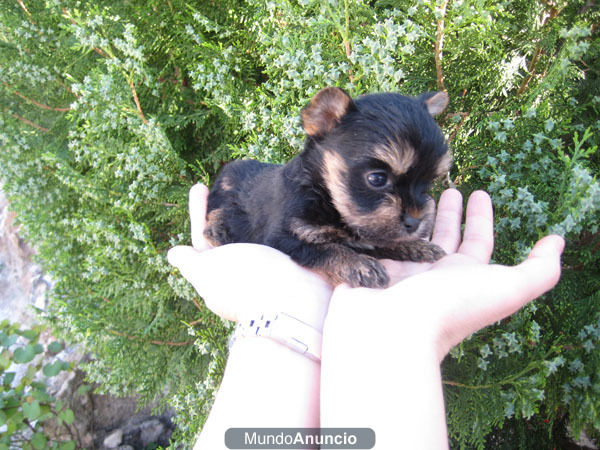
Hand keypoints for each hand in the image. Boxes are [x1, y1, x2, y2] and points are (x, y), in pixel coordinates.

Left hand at [167, 184, 331, 330]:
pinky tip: (273, 203)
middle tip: (228, 183)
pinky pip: (274, 235)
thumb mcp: (207, 273)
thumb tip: (173, 253)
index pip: (201, 239)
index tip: (199, 186)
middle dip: (225, 211)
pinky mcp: (288, 261)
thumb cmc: (245, 282)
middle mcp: (240, 270)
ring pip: (252, 235)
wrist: (296, 299)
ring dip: (249, 214)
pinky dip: (270, 220)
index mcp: (218, 274)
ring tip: (250, 189)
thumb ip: (190, 262)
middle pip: (228, 235)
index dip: (198, 213)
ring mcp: (265, 266)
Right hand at [325, 189, 563, 361]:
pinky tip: (383, 213)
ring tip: (414, 196)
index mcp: (465, 277)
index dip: (482, 218)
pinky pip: (382, 245)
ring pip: (412, 240)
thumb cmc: (451, 307)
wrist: (392, 331)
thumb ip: (539, 269)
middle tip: (449, 188)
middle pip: (445, 238)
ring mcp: (403, 274)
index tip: (480, 193)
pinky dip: (385, 230)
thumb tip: (556, 243)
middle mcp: (435, 276)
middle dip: (450, 214)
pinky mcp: (374, 271)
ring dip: (417, 219)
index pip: (478, 242)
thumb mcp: (509, 288)